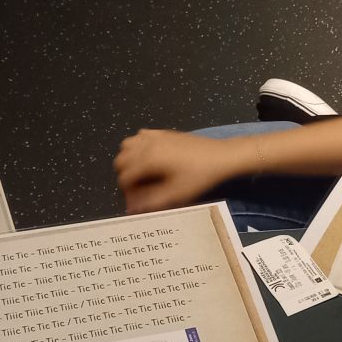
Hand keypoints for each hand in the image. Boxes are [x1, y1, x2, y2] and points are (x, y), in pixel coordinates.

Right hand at [114, 129, 239, 213]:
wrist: (221, 156)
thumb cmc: (200, 176)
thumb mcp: (176, 194)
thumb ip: (151, 202)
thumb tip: (132, 208)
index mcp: (148, 159)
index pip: (124, 177)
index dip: (128, 192)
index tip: (138, 201)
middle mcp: (147, 144)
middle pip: (121, 160)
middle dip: (126, 176)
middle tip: (139, 189)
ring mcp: (154, 136)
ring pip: (127, 146)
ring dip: (129, 160)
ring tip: (142, 173)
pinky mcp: (163, 132)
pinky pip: (141, 136)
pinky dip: (139, 147)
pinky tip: (151, 157)